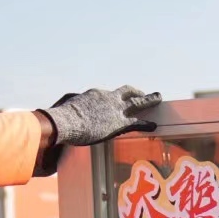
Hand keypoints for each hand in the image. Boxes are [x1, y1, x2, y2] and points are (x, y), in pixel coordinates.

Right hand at [42, 86, 161, 146]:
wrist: (66, 122)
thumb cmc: (61, 116)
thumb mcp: (64, 104)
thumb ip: (70, 103)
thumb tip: (64, 106)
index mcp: (94, 95)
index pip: (106, 97)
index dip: (111, 101)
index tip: (113, 103)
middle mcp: (107, 98)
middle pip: (125, 92)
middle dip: (135, 92)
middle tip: (143, 93)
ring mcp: (115, 109)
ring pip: (136, 103)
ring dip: (148, 100)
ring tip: (158, 98)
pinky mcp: (120, 123)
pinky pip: (137, 123)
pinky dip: (147, 124)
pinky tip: (154, 125)